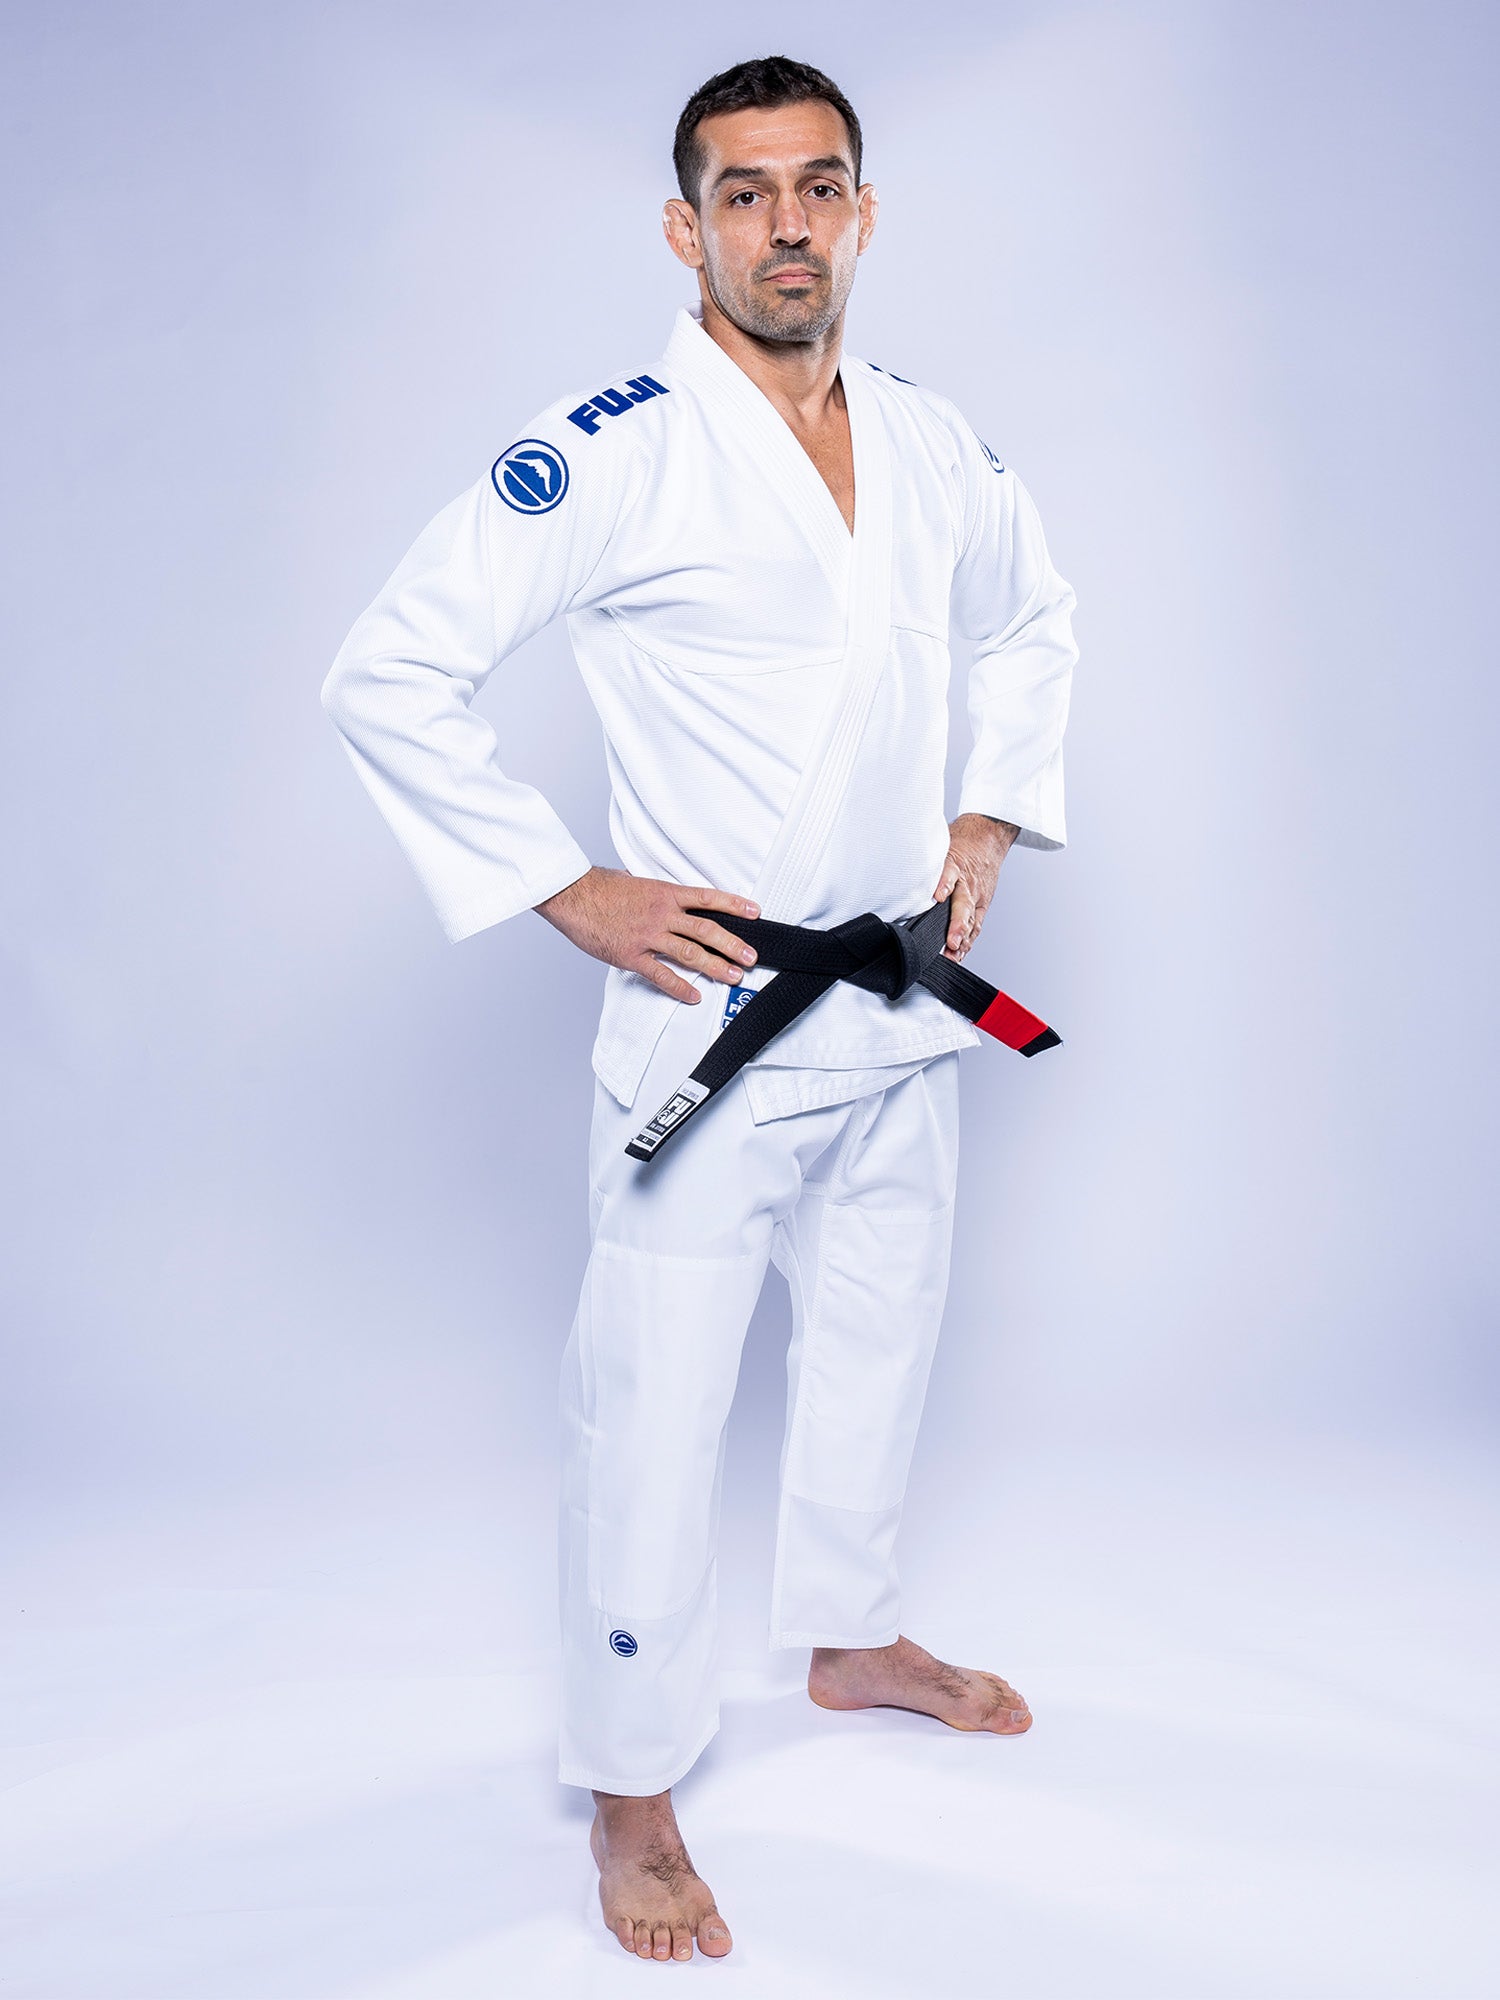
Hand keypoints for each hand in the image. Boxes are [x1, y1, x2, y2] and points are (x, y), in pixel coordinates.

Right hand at [533, 866, 759, 1002]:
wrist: (572, 895)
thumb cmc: (600, 887)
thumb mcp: (635, 881)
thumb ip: (656, 892)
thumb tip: (667, 894)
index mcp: (665, 893)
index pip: (709, 898)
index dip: (735, 905)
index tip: (756, 913)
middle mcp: (662, 914)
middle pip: (706, 930)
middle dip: (733, 945)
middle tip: (751, 957)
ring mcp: (648, 936)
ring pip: (690, 953)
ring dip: (716, 966)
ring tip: (734, 976)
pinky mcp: (631, 955)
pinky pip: (661, 975)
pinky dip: (680, 987)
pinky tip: (694, 996)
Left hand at [932, 814, 1020, 959]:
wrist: (987, 839)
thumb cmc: (960, 847)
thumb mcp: (941, 848)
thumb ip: (925, 864)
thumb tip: (895, 874)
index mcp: (955, 866)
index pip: (949, 874)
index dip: (944, 884)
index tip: (938, 896)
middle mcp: (967, 884)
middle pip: (963, 905)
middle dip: (957, 925)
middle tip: (952, 941)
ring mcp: (976, 897)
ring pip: (972, 920)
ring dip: (963, 938)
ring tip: (954, 954)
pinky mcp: (981, 906)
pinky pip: (975, 926)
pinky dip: (967, 942)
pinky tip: (959, 954)